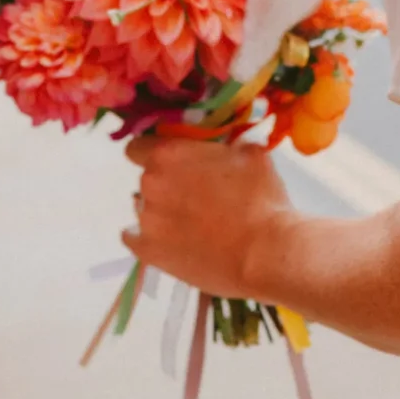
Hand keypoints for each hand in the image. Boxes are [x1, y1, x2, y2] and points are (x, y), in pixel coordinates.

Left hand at [122, 135, 294, 299]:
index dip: (155, 151)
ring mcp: (146, 221)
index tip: (175, 161)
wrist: (265, 253)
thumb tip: (224, 146)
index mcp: (169, 154)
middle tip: (196, 195)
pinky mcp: (149, 252)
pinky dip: (147, 238)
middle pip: (148, 179)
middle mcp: (150, 184)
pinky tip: (168, 241)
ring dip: (162, 211)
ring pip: (144, 209)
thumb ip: (226, 145)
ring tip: (191, 224)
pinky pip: (133, 238)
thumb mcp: (251, 154)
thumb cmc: (262, 199)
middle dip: (168, 183)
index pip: (138, 146)